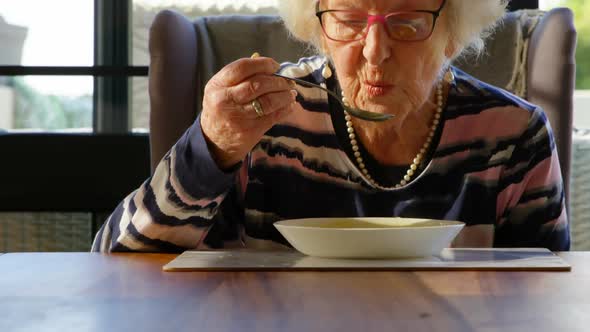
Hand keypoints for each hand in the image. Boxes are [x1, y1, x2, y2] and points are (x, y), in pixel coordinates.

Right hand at [200, 54, 300, 169]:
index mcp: (217, 85)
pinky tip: (289, 105)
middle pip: (258, 85)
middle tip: (288, 82)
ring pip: (268, 101)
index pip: (242, 68)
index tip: (275, 65)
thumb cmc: (222, 109)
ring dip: (284, 95)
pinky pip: (273, 117)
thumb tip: (265, 62)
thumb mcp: (222, 89)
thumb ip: (241, 75)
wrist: (215, 141)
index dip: (262, 64)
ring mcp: (237, 117)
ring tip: (291, 93)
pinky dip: (285, 109)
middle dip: (278, 81)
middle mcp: (225, 100)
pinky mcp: (250, 131)